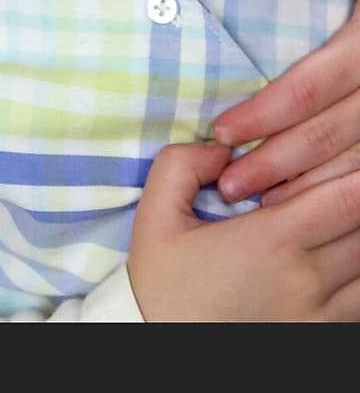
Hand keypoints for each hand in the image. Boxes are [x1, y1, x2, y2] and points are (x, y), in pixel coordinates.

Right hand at [127, 141, 359, 321]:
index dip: (357, 174)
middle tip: (350, 176)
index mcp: (270, 241)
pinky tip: (341, 252)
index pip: (345, 199)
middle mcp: (305, 280)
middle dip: (358, 196)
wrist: (159, 348)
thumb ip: (183, 165)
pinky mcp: (319, 337)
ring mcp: (318, 315)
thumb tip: (221, 147)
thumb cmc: (162, 286)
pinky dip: (358, 273)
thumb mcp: (156, 217)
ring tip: (345, 212)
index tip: (354, 155)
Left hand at [213, 0, 359, 206]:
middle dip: (274, 163)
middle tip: (230, 184)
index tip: (221, 130)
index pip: (309, 89)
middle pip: (326, 136)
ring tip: (261, 204)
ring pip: (354, 167)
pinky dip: (343, 193)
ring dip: (307, 190)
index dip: (264, 113)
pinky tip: (313, 205)